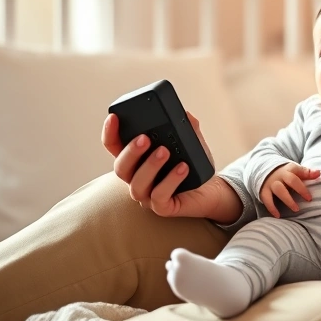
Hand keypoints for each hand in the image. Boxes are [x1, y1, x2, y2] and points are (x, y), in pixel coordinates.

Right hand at [102, 111, 241, 221]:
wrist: (211, 189)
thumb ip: (186, 127)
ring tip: (165, 151)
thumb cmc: (193, 165)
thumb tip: (184, 113)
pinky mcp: (162, 207)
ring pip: (137, 184)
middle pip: (120, 168)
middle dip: (130, 152)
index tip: (113, 118)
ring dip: (150, 166)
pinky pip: (159, 197)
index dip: (110, 133)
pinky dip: (170, 181)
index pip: (115, 147)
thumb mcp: (191, 142)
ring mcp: (147, 195)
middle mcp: (136, 178)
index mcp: (137, 160)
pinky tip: (182, 168)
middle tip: (144, 138)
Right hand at [259, 163, 320, 217]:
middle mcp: (280, 175)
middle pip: (290, 181)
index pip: (298, 174)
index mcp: (289, 169)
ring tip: (296, 209)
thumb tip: (319, 173)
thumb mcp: (296, 170)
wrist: (265, 171)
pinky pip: (267, 199)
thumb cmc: (286, 173)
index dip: (304, 187)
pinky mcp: (263, 190)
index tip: (310, 198)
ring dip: (287, 200)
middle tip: (308, 201)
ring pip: (279, 190)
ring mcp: (271, 183)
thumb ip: (307, 173)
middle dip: (299, 190)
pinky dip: (271, 207)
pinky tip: (277, 216)